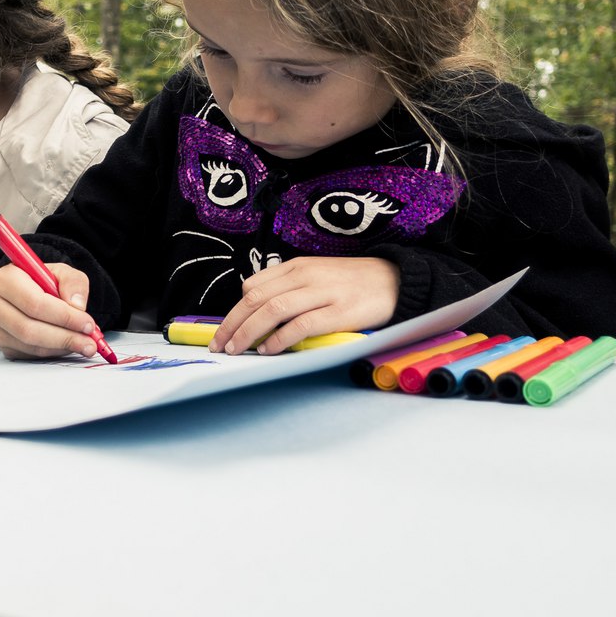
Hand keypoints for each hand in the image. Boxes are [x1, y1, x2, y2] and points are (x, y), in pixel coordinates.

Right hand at [0, 262, 104, 359]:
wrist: (24, 291)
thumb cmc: (41, 281)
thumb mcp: (60, 272)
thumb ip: (73, 282)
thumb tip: (78, 306)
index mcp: (5, 279)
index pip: (35, 303)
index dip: (64, 316)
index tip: (88, 324)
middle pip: (29, 329)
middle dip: (65, 337)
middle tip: (89, 342)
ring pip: (30, 345)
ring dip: (61, 348)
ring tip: (84, 345)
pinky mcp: (1, 344)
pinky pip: (29, 354)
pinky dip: (52, 352)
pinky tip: (67, 345)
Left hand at [210, 256, 399, 355]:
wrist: (395, 280)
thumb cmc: (352, 282)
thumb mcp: (316, 274)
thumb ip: (287, 286)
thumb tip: (255, 304)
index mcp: (297, 266)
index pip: (253, 286)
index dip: (234, 310)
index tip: (224, 330)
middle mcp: (306, 276)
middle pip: (256, 299)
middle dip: (232, 324)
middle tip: (220, 344)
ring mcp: (323, 293)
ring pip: (273, 310)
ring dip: (249, 332)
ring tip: (238, 349)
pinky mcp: (339, 312)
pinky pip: (302, 325)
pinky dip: (281, 339)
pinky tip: (270, 349)